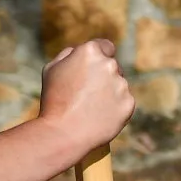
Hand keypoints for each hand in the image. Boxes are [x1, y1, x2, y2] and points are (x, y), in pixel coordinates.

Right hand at [39, 39, 134, 163]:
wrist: (64, 133)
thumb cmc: (54, 101)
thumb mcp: (51, 69)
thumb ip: (69, 54)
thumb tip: (79, 51)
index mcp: (90, 51)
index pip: (105, 47)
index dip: (100, 57)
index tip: (95, 68)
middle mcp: (110, 64)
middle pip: (113, 67)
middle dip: (103, 77)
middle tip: (87, 94)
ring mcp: (121, 84)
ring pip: (119, 85)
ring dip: (110, 93)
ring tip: (91, 109)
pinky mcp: (129, 104)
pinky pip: (124, 103)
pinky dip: (115, 109)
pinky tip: (100, 117)